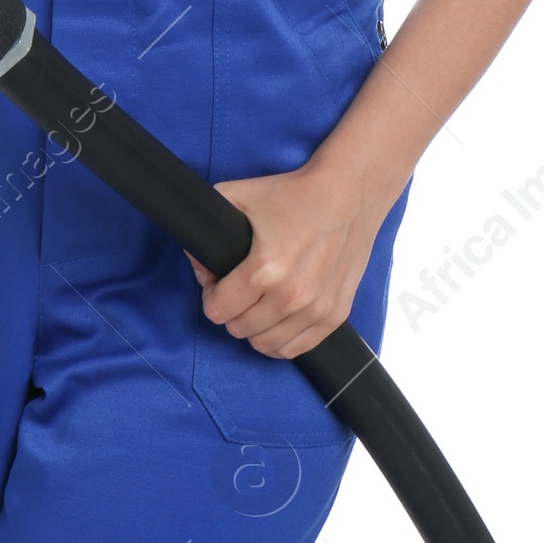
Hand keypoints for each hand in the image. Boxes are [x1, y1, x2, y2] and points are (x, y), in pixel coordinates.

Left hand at [184, 162, 388, 360]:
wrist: (348, 194)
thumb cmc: (294, 194)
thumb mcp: (238, 197)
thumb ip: (206, 228)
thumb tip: (196, 260)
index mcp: (265, 268)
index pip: (219, 309)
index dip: (211, 295)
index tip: (217, 283)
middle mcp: (291, 295)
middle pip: (239, 329)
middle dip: (231, 311)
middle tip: (236, 291)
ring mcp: (316, 309)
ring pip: (266, 345)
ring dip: (254, 329)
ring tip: (255, 306)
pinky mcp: (335, 314)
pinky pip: (297, 348)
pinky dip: (280, 340)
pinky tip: (275, 321)